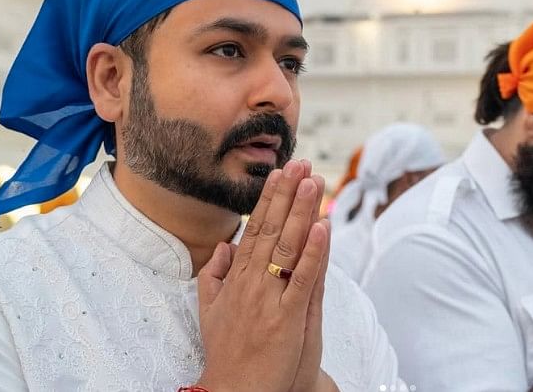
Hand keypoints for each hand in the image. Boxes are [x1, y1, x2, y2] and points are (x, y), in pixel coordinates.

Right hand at [195, 160, 329, 391]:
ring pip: (287, 247)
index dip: (269, 199)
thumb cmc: (227, 351)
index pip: (254, 229)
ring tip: (314, 182)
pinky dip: (313, 252)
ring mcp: (269, 298)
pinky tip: (323, 228)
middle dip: (288, 194)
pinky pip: (302, 279)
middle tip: (301, 163)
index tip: (280, 173)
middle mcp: (251, 282)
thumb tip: (224, 246)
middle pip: (271, 229)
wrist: (234, 391)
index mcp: (236, 278)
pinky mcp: (288, 317)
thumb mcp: (209, 310)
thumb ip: (215, 276)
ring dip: (302, 212)